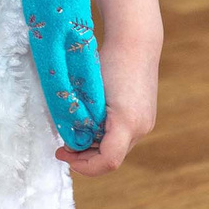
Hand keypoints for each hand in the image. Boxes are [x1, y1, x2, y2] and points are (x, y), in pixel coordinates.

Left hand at [57, 34, 158, 177]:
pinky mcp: (144, 117)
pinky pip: (123, 136)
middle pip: (111, 158)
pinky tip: (89, 126)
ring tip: (74, 135)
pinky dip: (105, 137)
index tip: (63, 154)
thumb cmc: (110, 62)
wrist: (135, 43)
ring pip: (117, 148)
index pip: (107, 162)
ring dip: (94, 147)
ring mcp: (145, 123)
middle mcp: (141, 128)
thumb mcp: (90, 93)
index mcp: (127, 123)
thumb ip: (81, 119)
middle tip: (62, 148)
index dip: (83, 166)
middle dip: (85, 157)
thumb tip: (67, 138)